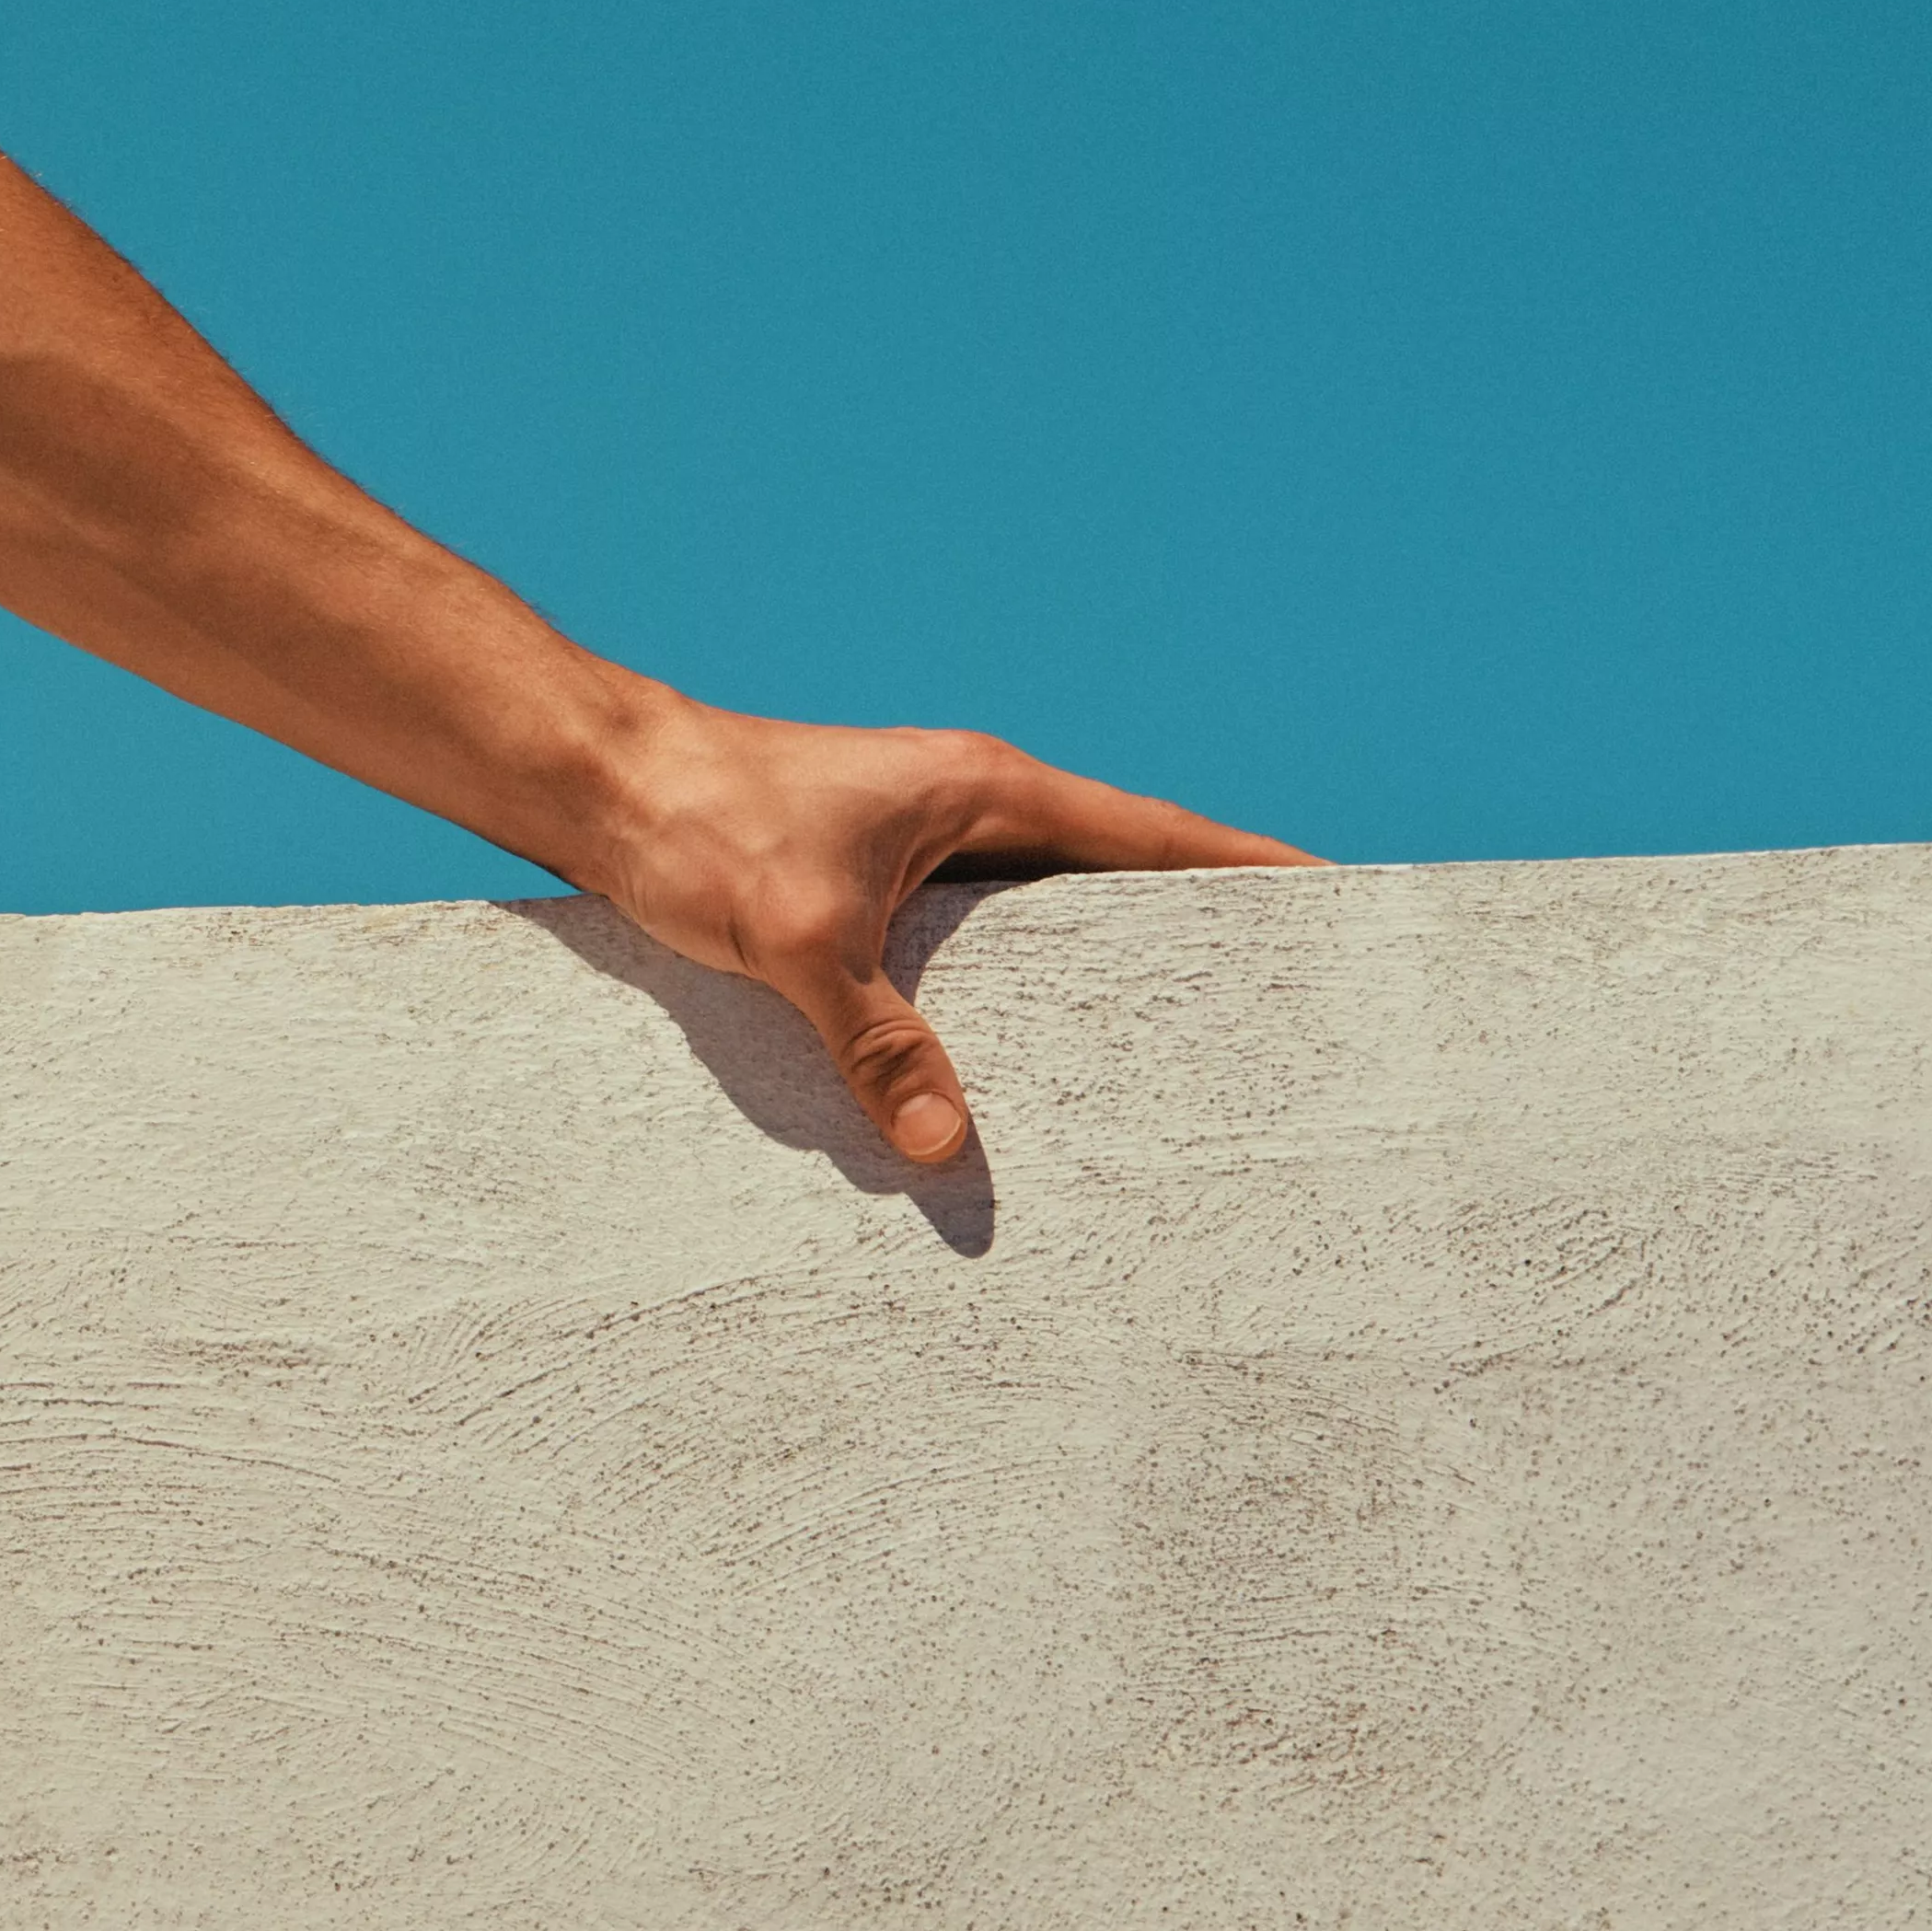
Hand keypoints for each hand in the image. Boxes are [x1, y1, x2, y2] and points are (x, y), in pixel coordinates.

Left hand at [574, 707, 1308, 1169]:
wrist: (590, 783)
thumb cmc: (696, 823)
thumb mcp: (796, 937)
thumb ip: (875, 1040)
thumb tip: (946, 1147)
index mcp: (988, 791)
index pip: (1155, 836)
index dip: (1248, 871)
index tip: (1341, 898)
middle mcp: (968, 811)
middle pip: (1115, 881)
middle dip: (1192, 941)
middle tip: (1281, 1014)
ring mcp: (920, 846)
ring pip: (1040, 921)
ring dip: (1095, 977)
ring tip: (1173, 1066)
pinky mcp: (868, 886)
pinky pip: (969, 948)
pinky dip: (1005, 997)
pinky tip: (1018, 1069)